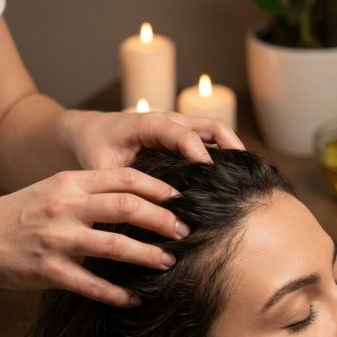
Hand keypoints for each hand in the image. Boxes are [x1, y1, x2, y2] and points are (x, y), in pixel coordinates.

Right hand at [0, 166, 190, 305]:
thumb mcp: (51, 191)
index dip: (156, 187)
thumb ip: (88, 190)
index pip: (123, 178)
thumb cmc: (18, 216)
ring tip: (168, 262)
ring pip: (114, 246)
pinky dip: (117, 294)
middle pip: (126, 208)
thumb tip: (136, 195)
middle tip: (183, 232)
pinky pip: (92, 285)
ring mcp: (57, 240)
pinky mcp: (49, 271)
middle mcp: (64, 207)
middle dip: (162, 220)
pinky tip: (134, 298)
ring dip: (147, 255)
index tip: (180, 198)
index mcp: (68, 183)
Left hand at [56, 109, 244, 169]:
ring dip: (233, 150)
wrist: (90, 131)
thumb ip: (117, 186)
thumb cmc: (94, 149)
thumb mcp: (99, 168)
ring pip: (216, 130)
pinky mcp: (184, 134)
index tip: (210, 173)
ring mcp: (179, 125)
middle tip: (243, 175)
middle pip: (210, 126)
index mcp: (147, 124)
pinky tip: (233, 178)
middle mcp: (168, 120)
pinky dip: (226, 153)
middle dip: (230, 147)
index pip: (180, 134)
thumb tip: (135, 216)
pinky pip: (212, 138)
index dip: (197, 152)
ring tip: (246, 178)